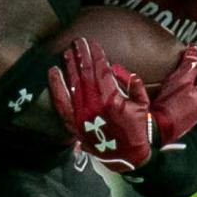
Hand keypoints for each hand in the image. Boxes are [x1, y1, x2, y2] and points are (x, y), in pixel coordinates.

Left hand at [47, 37, 153, 171]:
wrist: (127, 156)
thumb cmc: (137, 128)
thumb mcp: (143, 104)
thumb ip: (135, 85)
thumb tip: (121, 70)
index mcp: (112, 100)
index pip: (101, 71)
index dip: (96, 55)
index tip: (93, 43)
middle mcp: (94, 105)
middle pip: (86, 74)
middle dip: (82, 55)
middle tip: (78, 41)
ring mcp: (81, 115)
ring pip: (73, 84)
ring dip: (70, 65)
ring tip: (68, 51)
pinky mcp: (73, 123)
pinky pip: (61, 101)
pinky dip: (55, 85)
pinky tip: (53, 71)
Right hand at [148, 45, 196, 144]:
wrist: (154, 127)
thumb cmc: (170, 105)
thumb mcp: (182, 79)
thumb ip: (190, 64)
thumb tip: (195, 51)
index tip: (192, 49)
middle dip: (191, 68)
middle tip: (183, 57)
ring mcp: (190, 113)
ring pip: (190, 89)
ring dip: (183, 78)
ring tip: (174, 71)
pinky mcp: (179, 117)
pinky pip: (182, 98)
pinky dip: (178, 89)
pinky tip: (169, 87)